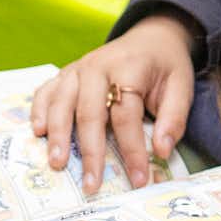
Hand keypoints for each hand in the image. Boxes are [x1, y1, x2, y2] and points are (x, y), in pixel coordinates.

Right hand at [31, 12, 197, 193]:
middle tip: (91, 184)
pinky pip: (46, 92)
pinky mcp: (65, 74)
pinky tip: (38, 133)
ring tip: (57, 163)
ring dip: (58, 134)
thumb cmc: (165, 67)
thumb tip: (161, 151)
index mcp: (129, 68)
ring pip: (62, 103)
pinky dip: (39, 111)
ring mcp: (77, 68)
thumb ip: (174, 118)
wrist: (150, 37)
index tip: (139, 178)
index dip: (132, 149)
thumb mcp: (182, 87)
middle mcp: (98, 66)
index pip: (127, 115)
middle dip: (90, 151)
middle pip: (89, 112)